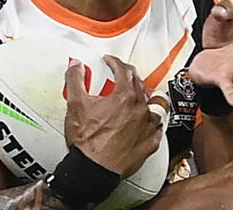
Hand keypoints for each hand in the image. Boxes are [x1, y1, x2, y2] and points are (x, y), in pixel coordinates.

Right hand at [63, 55, 162, 177]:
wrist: (93, 170)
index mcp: (124, 96)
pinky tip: (145, 122)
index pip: (124, 70)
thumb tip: (76, 65)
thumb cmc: (87, 142)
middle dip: (129, 77)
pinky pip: (158, 127)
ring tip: (138, 97)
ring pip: (155, 104)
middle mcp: (140, 109)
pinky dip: (151, 121)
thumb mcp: (75, 104)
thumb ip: (75, 79)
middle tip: (120, 77)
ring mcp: (148, 126)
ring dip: (146, 98)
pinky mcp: (151, 143)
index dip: (115, 62)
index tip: (110, 62)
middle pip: (140, 83)